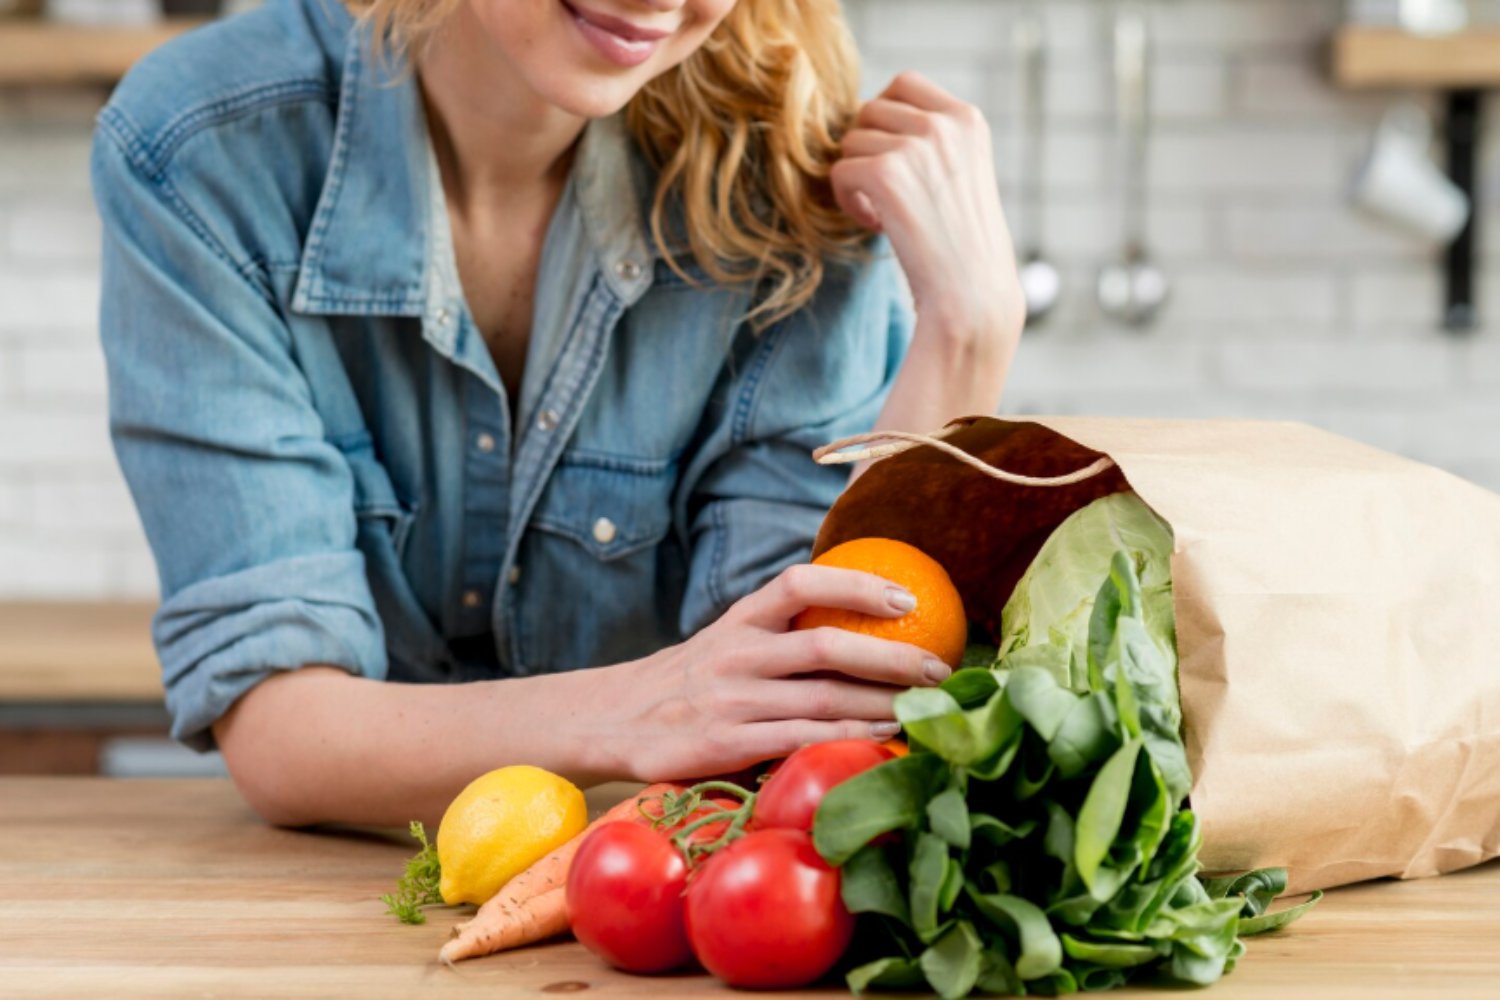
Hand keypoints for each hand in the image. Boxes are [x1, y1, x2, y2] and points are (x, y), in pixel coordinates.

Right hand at [587, 563, 952, 783]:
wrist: (612, 720)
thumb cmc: (691, 680)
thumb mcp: (727, 640)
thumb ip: (781, 631)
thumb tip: (866, 623)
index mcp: (739, 619)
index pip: (800, 583)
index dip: (856, 585)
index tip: (906, 597)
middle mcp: (736, 653)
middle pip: (825, 646)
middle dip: (890, 656)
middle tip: (938, 668)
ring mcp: (730, 701)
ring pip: (821, 700)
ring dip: (881, 704)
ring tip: (925, 708)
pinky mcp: (723, 746)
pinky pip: (797, 742)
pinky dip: (845, 741)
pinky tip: (881, 741)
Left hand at [831, 72, 1023, 353]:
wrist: (972, 295)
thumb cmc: (964, 246)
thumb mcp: (963, 174)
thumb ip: (931, 140)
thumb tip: (867, 117)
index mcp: (967, 119)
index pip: (904, 84)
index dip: (885, 119)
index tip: (895, 160)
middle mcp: (944, 124)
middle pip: (870, 110)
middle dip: (867, 149)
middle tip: (885, 192)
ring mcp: (915, 146)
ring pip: (851, 141)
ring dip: (857, 177)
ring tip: (883, 213)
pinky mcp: (886, 173)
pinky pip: (840, 171)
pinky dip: (847, 200)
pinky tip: (875, 225)